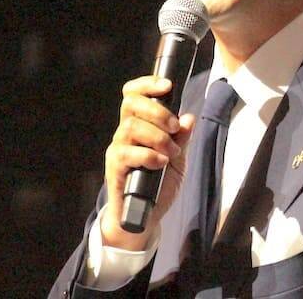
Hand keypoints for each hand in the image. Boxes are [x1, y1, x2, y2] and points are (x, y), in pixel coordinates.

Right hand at [100, 75, 195, 249]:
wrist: (144, 217)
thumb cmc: (159, 186)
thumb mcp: (178, 161)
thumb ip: (182, 139)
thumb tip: (188, 118)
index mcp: (140, 125)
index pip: (135, 94)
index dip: (148, 84)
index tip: (167, 85)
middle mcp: (126, 133)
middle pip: (131, 104)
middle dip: (158, 111)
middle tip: (174, 128)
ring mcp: (118, 149)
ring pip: (131, 127)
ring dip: (157, 137)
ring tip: (171, 153)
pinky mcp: (114, 167)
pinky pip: (127, 153)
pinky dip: (148, 155)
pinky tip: (160, 163)